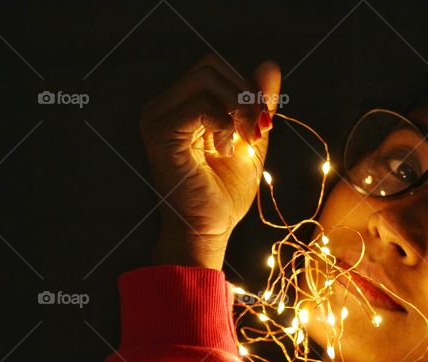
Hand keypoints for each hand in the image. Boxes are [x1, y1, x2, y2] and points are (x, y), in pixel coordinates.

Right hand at [140, 53, 280, 268]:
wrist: (210, 231)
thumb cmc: (225, 193)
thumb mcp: (250, 140)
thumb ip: (258, 105)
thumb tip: (270, 65)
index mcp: (180, 106)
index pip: (215, 68)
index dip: (246, 87)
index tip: (263, 124)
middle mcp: (162, 107)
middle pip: (211, 66)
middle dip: (245, 95)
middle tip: (258, 130)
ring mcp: (157, 118)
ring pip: (206, 79)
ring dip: (238, 108)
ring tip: (244, 140)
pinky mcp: (160, 134)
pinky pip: (201, 106)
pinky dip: (225, 123)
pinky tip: (226, 149)